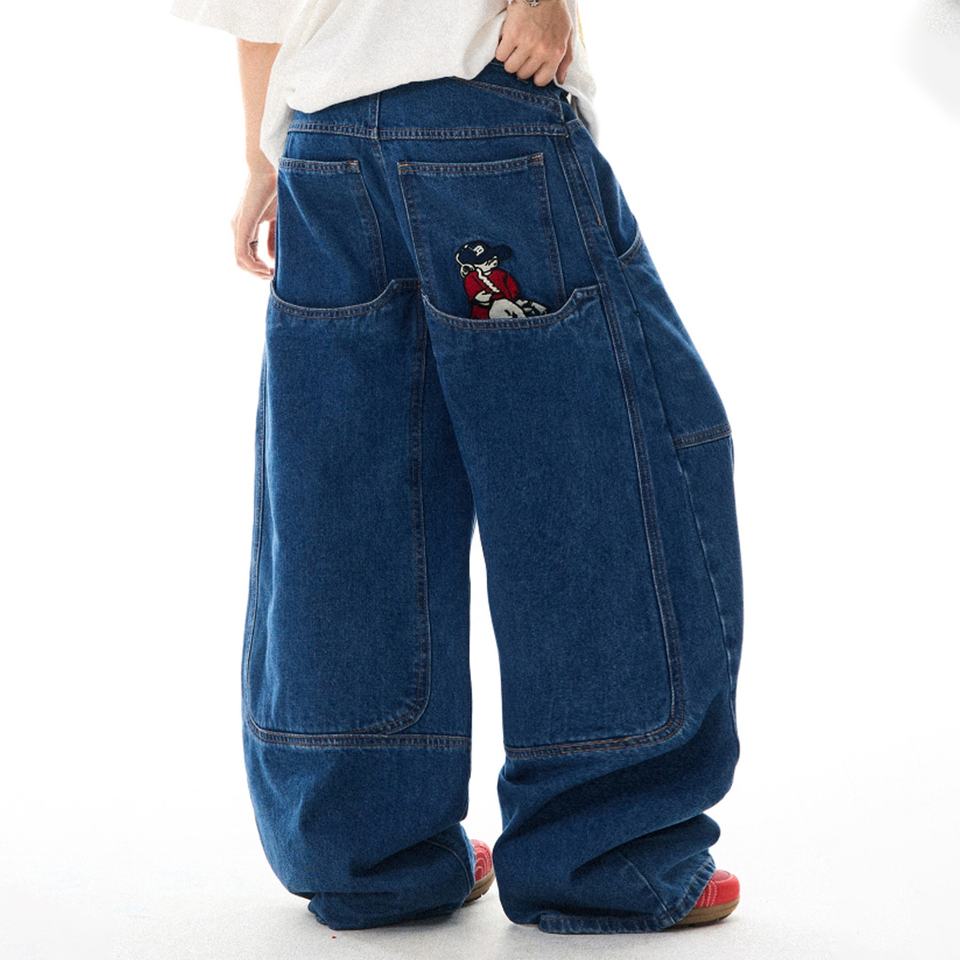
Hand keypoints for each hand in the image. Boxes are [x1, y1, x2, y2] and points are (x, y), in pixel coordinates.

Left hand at [231, 159, 276, 277]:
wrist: (270, 170)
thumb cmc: (277, 190)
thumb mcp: (278, 220)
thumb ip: (273, 239)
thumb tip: (273, 259)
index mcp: (247, 226)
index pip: (249, 254)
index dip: (261, 267)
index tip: (277, 273)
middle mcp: (238, 228)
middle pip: (242, 261)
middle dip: (258, 273)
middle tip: (274, 278)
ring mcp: (238, 228)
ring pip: (240, 261)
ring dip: (255, 272)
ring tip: (270, 275)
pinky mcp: (242, 226)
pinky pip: (242, 255)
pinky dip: (253, 266)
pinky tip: (266, 269)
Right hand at [496, 0, 573, 86]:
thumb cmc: (554, 12)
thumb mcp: (567, 35)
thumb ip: (566, 59)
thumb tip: (560, 80)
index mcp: (556, 52)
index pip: (541, 81)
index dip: (535, 75)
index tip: (532, 67)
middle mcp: (541, 50)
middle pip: (523, 74)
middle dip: (521, 66)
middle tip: (522, 53)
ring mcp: (526, 43)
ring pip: (510, 67)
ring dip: (510, 60)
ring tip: (514, 48)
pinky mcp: (511, 34)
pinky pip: (500, 55)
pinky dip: (501, 50)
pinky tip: (507, 41)